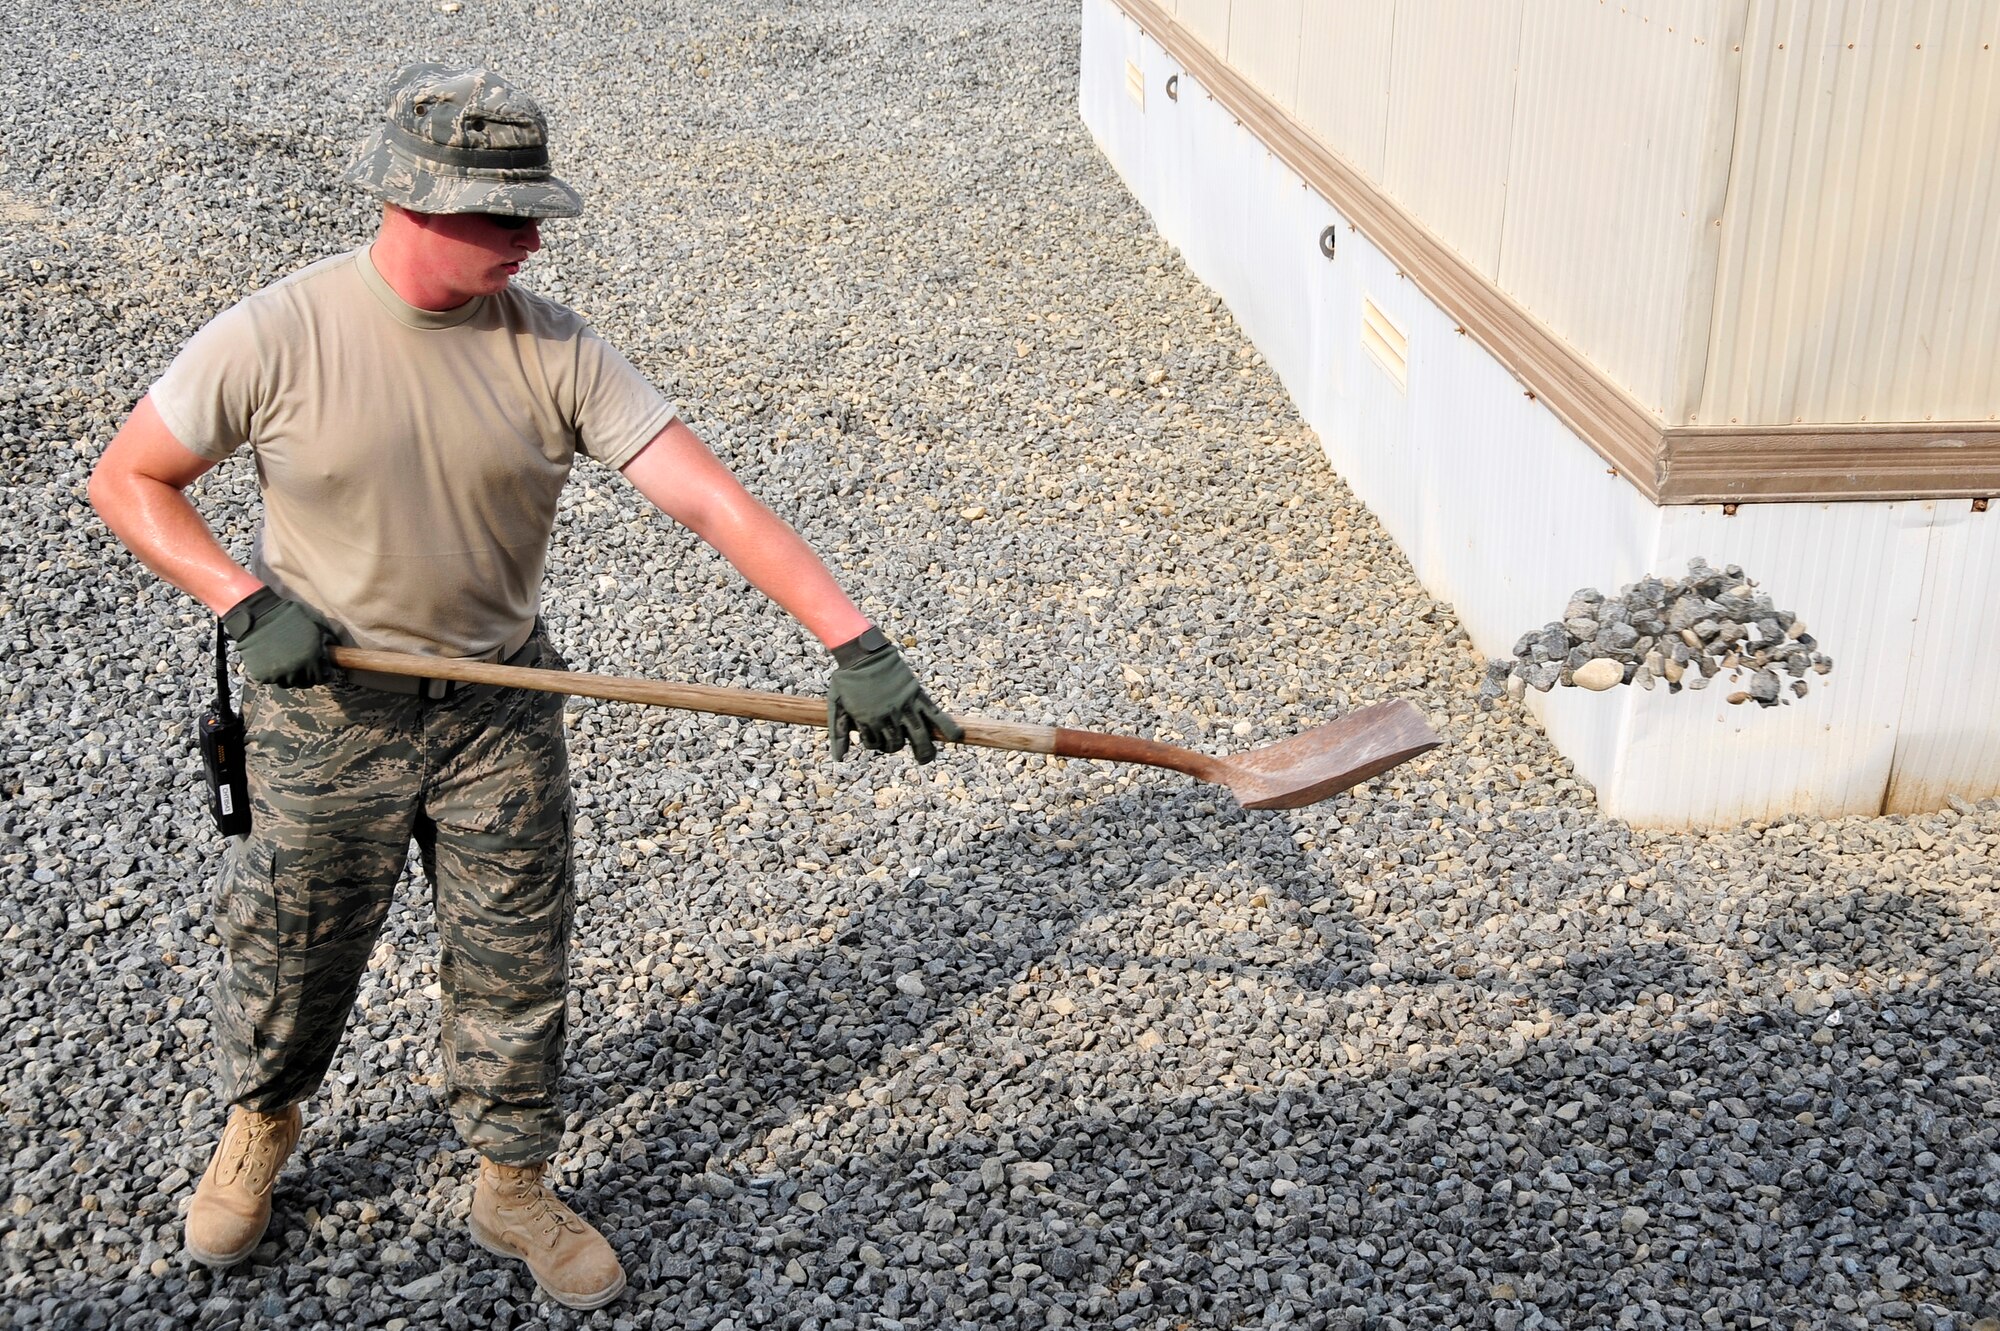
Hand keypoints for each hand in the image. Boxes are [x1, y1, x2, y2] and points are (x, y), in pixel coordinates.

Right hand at [222, 588, 335, 688]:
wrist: (258, 615)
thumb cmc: (290, 616)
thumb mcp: (317, 625)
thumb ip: (328, 642)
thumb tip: (335, 653)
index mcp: (312, 659)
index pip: (320, 679)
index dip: (321, 675)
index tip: (320, 671)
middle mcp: (297, 670)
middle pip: (304, 683)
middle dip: (306, 676)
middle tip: (302, 666)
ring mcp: (278, 674)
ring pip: (287, 683)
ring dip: (289, 675)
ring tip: (286, 662)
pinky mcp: (261, 675)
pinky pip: (270, 679)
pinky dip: (271, 673)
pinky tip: (271, 660)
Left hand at [827, 629, 963, 762]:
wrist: (862, 653)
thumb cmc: (847, 678)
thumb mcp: (837, 706)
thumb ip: (840, 734)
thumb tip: (839, 759)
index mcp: (868, 721)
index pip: (874, 745)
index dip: (874, 743)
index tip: (874, 735)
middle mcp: (888, 717)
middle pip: (895, 745)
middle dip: (893, 746)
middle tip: (896, 742)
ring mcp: (904, 707)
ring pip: (918, 736)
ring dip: (924, 751)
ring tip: (926, 758)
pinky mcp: (917, 696)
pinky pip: (935, 714)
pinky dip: (947, 726)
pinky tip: (956, 736)